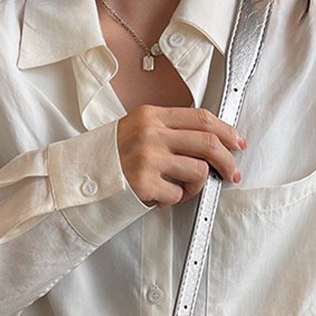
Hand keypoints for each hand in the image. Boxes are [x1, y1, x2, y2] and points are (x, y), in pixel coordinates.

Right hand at [117, 105, 244, 206]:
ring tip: (183, 189)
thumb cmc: (109, 156)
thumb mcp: (136, 130)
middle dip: (227, 161)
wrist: (79, 176)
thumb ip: (168, 130)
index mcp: (151, 116)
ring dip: (196, 186)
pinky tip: (160, 197)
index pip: (202, 118)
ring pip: (197, 171)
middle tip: (232, 174)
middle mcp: (151, 134)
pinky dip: (174, 200)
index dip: (226, 131)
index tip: (237, 143)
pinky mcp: (143, 183)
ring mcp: (147, 158)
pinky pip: (177, 194)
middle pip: (208, 143)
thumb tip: (209, 142)